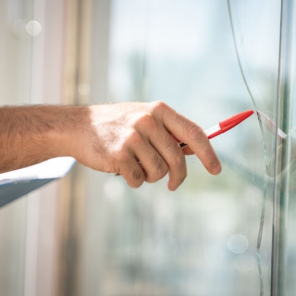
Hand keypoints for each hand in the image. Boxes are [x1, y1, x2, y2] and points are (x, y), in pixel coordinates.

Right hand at [70, 101, 221, 189]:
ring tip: (136, 166)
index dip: (208, 153)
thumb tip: (197, 150)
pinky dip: (134, 180)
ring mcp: (133, 137)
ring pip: (158, 172)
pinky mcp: (119, 154)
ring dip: (150, 176)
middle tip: (173, 184)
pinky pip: (138, 179)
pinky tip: (122, 169)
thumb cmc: (116, 125)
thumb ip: (169, 133)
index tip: (216, 169)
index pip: (194, 133)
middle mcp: (148, 121)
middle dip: (178, 176)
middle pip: (177, 159)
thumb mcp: (144, 118)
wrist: (78, 127)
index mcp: (159, 111)